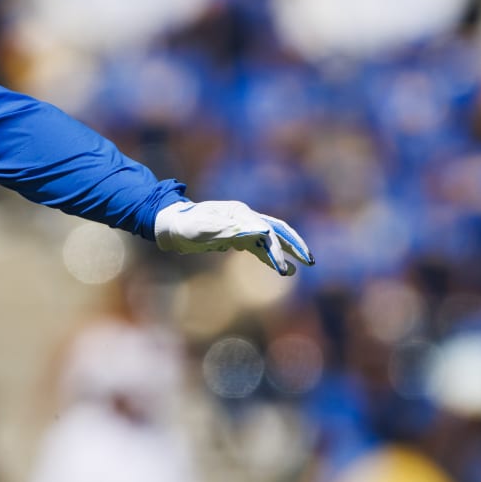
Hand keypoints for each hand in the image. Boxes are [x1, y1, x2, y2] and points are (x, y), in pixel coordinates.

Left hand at [154, 199, 313, 275]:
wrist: (171, 225)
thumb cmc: (185, 225)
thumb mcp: (202, 228)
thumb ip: (229, 228)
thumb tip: (259, 231)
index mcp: (239, 212)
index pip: (264, 230)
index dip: (274, 249)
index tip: (281, 267)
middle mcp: (245, 217)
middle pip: (278, 230)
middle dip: (294, 245)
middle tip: (309, 260)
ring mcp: (243, 227)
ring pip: (272, 239)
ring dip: (286, 252)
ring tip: (301, 267)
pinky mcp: (238, 238)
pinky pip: (260, 248)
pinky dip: (271, 258)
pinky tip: (282, 269)